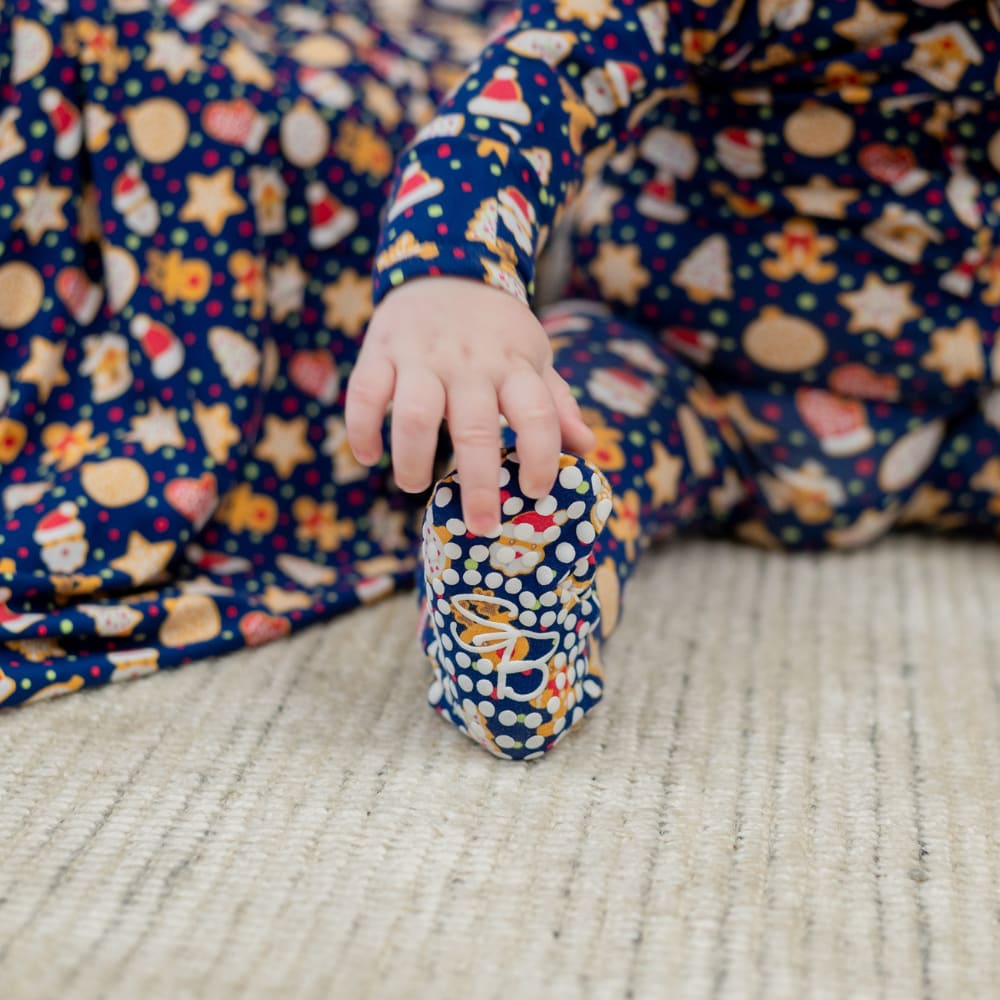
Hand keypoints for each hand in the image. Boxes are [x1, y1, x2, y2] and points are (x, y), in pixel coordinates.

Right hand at [346, 277, 594, 533]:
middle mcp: (470, 363)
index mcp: (513, 366)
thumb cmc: (496, 332)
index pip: (537, 414)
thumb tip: (588, 449)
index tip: (536, 492)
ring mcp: (422, 356)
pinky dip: (363, 428)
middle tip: (480, 524)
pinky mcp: (380, 351)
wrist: (447, 269)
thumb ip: (556, 404)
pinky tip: (368, 456)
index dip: (541, 457)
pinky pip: (365, 393)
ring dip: (414, 459)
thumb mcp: (533, 358)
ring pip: (416, 415)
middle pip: (475, 429)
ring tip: (415, 486)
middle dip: (479, 484)